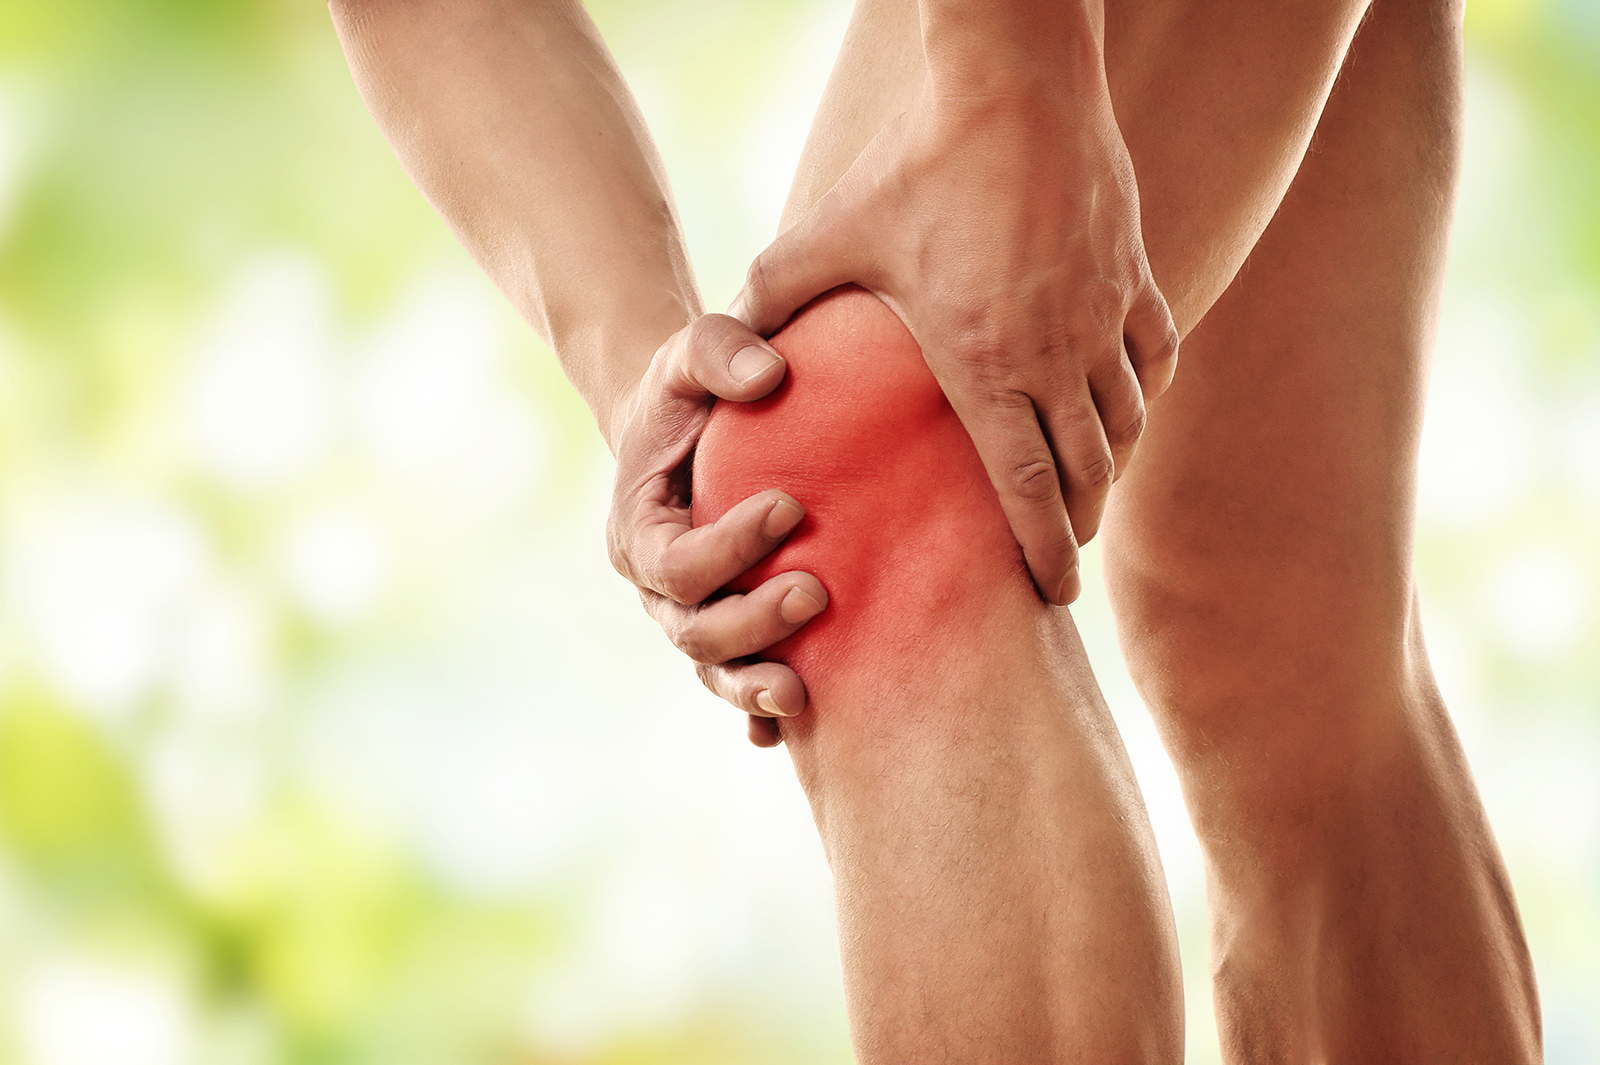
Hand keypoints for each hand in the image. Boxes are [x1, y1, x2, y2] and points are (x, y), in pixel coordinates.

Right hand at [607, 313, 828, 746]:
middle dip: (752, 621)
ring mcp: (691, 618)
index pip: (676, 560)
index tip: (790, 505)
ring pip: (715, 670)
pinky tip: (799, 729)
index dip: (729, 546)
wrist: (688, 428)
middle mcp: (657, 587)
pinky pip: (739, 687)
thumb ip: (719, 348)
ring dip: (756, 685)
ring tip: (805, 692)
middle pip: (694, 630)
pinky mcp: (729, 633)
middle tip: (817, 592)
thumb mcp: (692, 349)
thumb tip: (770, 376)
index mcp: (637, 529)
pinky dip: (760, 718)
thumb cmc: (691, 388)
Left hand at [731, 79, 1177, 604]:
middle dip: (1079, 526)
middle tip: (1066, 559)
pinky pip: (1156, 357)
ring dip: (1112, 470)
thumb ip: (774, 298)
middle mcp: (1059, 354)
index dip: (1043, 550)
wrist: (1015, 83)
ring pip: (1127, 422)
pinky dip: (1144, 397)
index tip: (1054, 593)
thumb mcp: (829, 235)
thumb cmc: (917, 163)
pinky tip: (1128, 410)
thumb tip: (735, 349)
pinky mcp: (1135, 273)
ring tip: (1092, 497)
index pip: (1027, 487)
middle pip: (1087, 471)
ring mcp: (1106, 315)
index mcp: (987, 365)